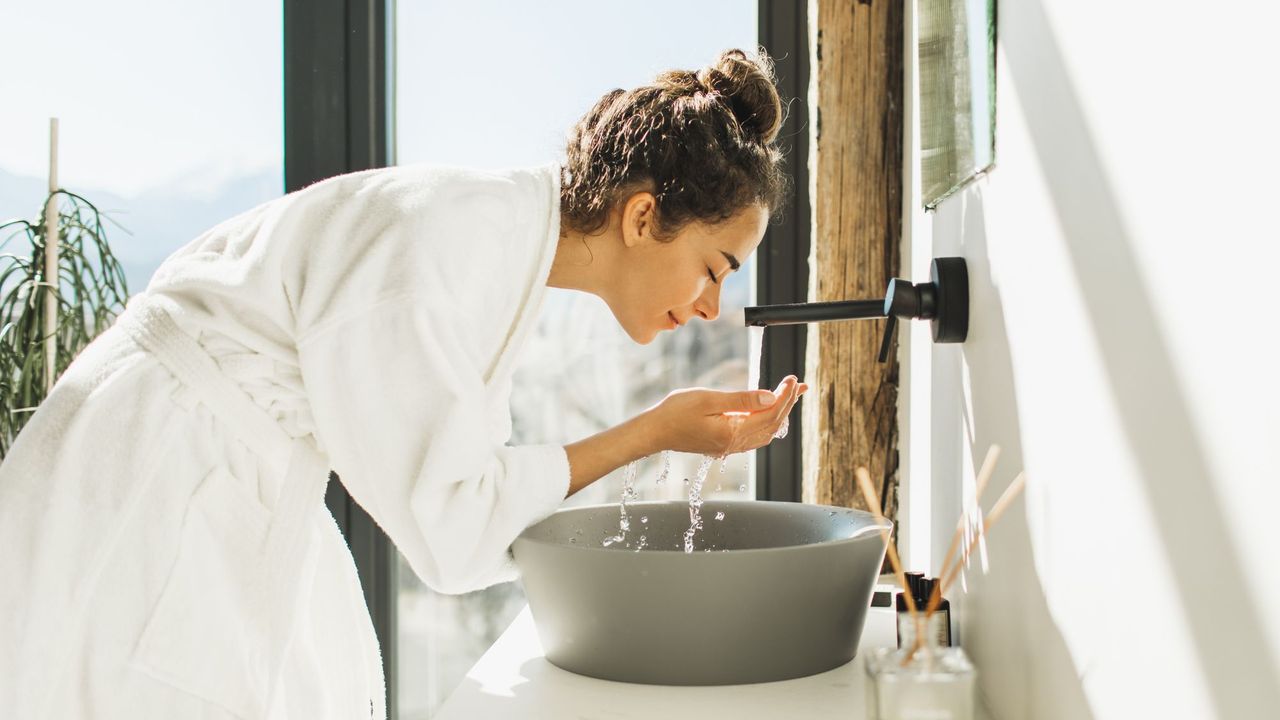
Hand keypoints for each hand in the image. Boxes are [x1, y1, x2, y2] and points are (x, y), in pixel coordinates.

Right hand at [642, 375, 807, 456]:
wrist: (654, 431)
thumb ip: (741, 400)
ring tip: (789, 396)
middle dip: (788, 403)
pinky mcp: (723, 444)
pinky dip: (767, 423)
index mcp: (733, 433)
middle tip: (798, 385)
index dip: (784, 396)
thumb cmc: (675, 412)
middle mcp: (734, 444)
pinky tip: (768, 413)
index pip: (770, 414)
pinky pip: (755, 436)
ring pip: (766, 432)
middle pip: (773, 424)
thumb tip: (769, 398)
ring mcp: (729, 447)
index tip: (792, 379)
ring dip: (780, 414)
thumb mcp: (709, 400)